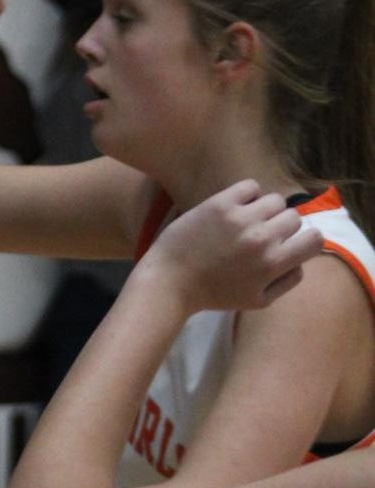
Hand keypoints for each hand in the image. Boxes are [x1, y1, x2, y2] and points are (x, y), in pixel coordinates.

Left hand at [142, 181, 323, 314]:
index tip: (289, 243)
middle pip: (295, 217)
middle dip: (282, 226)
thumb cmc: (214, 294)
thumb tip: (302, 260)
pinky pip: (250, 186)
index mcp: (274, 264)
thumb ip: (287, 281)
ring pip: (275, 200)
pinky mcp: (220, 204)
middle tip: (261, 234)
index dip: (305, 240)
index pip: (316, 239)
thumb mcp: (258, 301)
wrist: (170, 281)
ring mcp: (241, 219)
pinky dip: (247, 194)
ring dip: (265, 209)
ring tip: (247, 220)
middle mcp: (262, 238)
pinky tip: (235, 207)